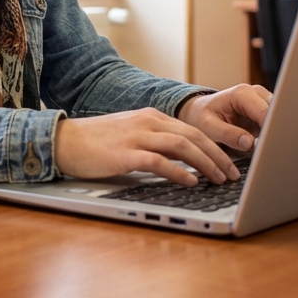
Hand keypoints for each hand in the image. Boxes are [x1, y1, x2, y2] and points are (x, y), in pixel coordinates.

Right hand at [53, 107, 236, 186]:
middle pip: (193, 136)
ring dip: (205, 163)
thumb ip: (155, 142)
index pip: (192, 130)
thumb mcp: (132, 135)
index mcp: (151, 116)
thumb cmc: (97, 142)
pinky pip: (158, 161)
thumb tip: (183, 161)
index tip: (229, 163)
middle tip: (232, 174)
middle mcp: (147, 121)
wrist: (64, 140)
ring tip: (218, 179)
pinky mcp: (125, 153)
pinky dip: (178, 171)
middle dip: (217, 156)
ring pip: (181, 146)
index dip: (215, 147)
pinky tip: (190, 181)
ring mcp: (136, 136)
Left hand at [176, 84, 271, 153]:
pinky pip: (275, 125)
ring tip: (267, 151)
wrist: (199, 113)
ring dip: (275, 135)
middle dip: (275, 133)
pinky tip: (267, 147)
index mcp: (242, 94)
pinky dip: (272, 136)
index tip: (270, 147)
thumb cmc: (201, 118)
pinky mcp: (265, 112)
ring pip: (280, 120)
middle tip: (270, 152)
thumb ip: (229, 135)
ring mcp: (263, 102)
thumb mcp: (209, 128)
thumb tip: (250, 143)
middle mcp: (256, 93)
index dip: (271, 130)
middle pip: (277, 114)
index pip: (266, 112)